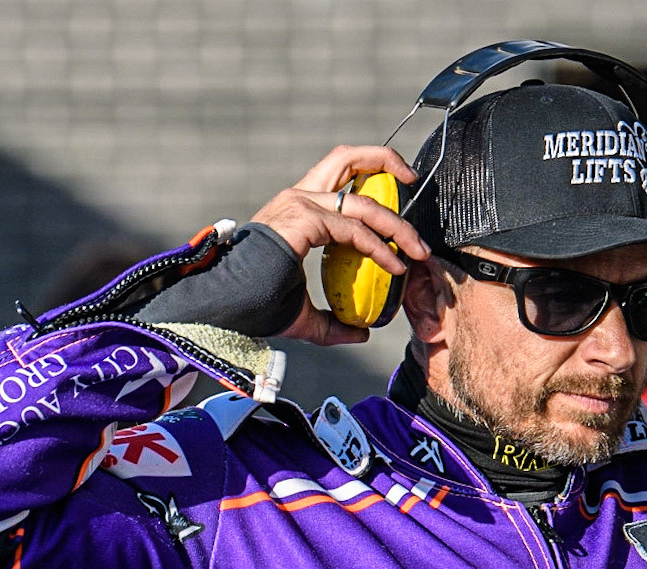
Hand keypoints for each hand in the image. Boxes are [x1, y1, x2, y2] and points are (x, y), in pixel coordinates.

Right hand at [248, 145, 432, 345]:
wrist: (229, 305)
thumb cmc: (257, 305)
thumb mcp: (305, 315)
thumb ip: (334, 323)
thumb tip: (361, 332)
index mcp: (298, 208)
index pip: (340, 177)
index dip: (374, 188)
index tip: (399, 221)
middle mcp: (299, 197)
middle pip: (348, 158)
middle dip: (386, 161)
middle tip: (413, 181)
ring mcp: (300, 203)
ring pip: (362, 198)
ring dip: (396, 223)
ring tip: (417, 249)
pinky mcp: (304, 218)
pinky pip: (354, 230)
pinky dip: (378, 247)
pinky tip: (394, 266)